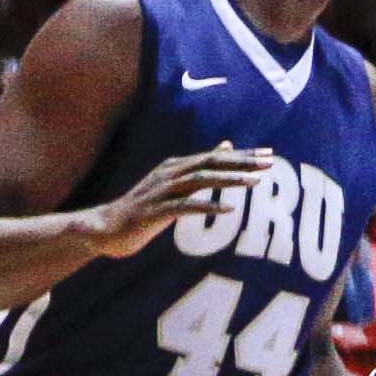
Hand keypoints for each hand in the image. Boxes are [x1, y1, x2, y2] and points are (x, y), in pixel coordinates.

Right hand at [91, 146, 277, 257]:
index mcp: (176, 167)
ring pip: (199, 180)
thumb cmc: (146, 208)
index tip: (269, 154)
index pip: (214, 156)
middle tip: (269, 162)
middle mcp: (169, 174)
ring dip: (229, 180)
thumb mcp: (175, 184)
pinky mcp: (154, 212)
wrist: (106, 229)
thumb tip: (226, 145)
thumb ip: (200, 167)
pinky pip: (184, 207)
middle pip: (210, 163)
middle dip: (241, 162)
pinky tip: (228, 209)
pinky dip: (207, 206)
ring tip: (255, 182)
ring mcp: (160, 192)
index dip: (242, 155)